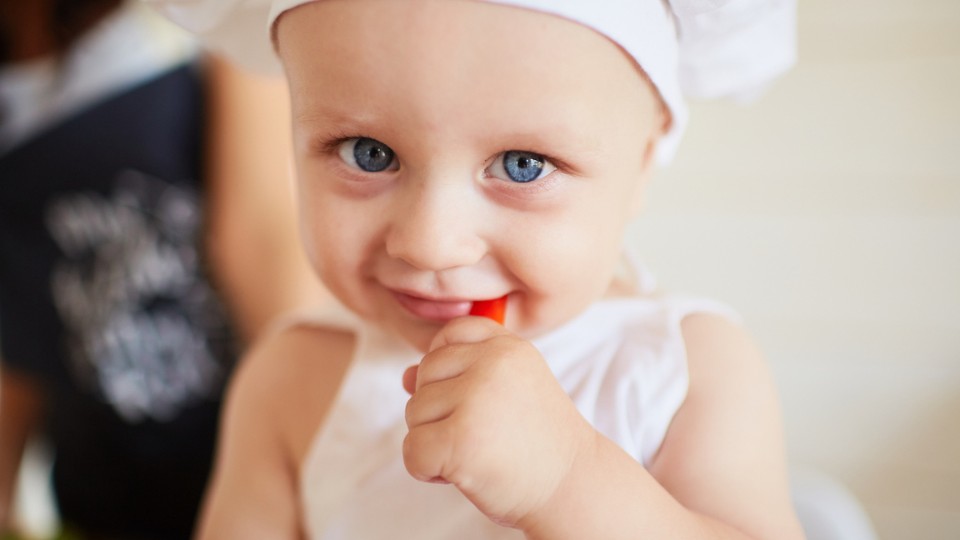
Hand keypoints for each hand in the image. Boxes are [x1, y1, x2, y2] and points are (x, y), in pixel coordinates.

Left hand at [401, 316, 594, 528]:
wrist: (573, 488)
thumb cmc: (537, 442)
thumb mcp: (508, 390)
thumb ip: (460, 374)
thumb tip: (406, 375)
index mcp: (507, 346)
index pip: (450, 334)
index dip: (448, 368)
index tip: (472, 397)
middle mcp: (492, 364)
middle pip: (424, 375)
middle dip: (439, 410)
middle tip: (481, 433)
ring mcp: (475, 400)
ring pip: (413, 413)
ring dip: (435, 440)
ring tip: (479, 451)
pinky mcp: (460, 439)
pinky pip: (412, 451)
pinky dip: (428, 470)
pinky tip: (463, 472)